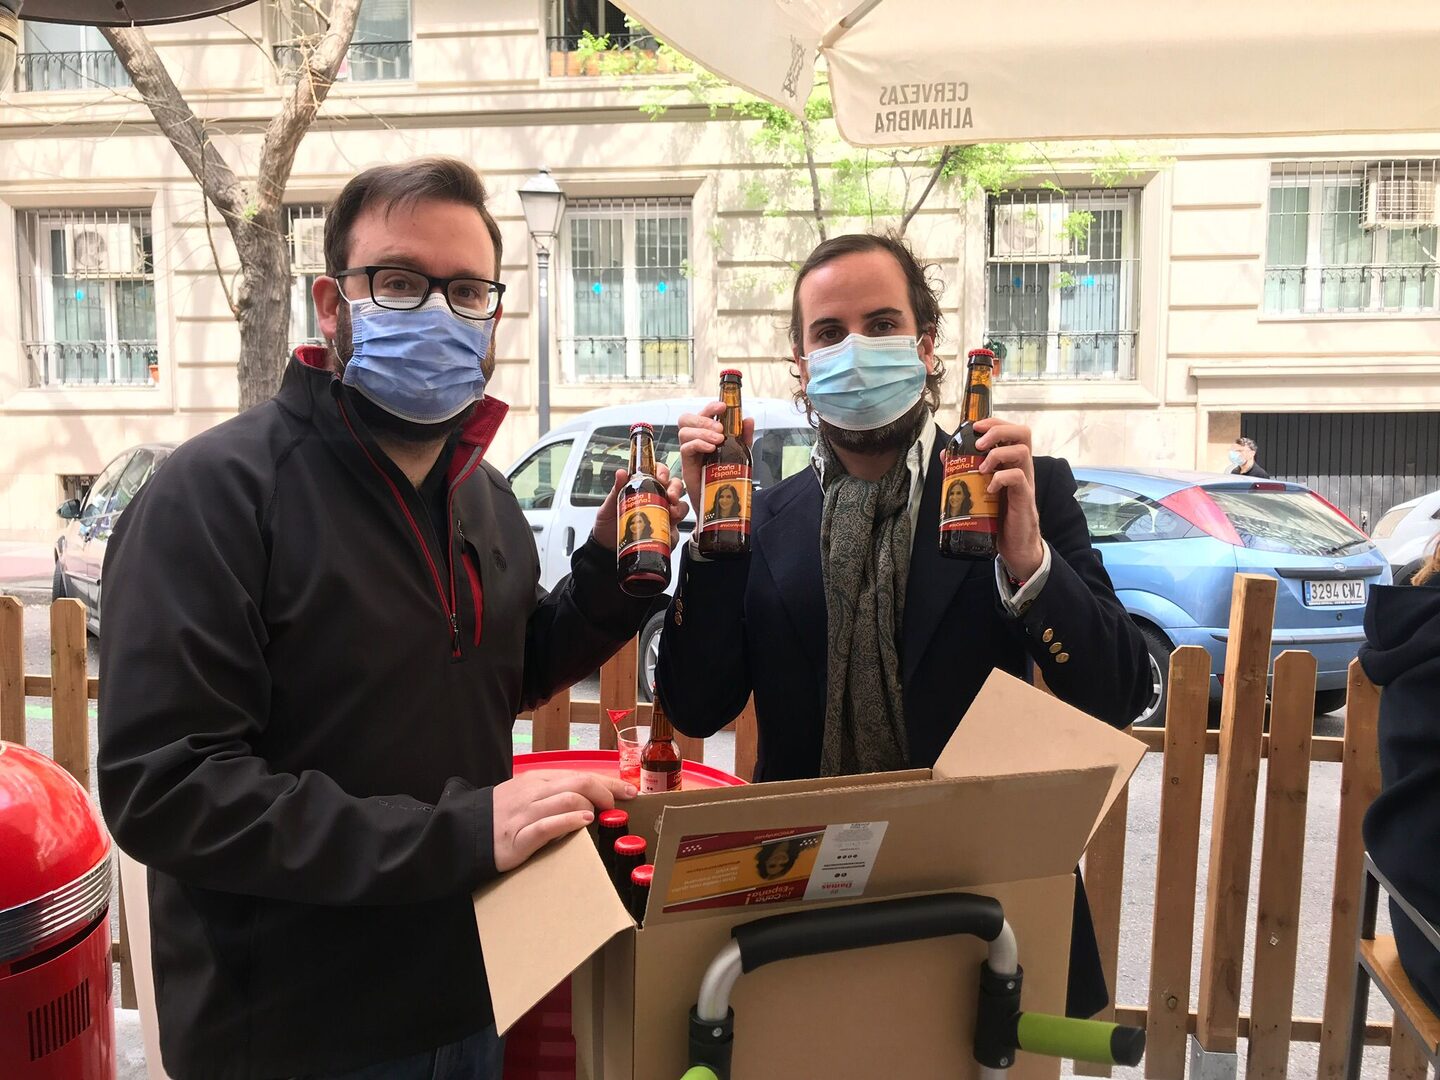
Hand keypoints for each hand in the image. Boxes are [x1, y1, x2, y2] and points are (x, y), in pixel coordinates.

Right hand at [492, 770, 636, 873]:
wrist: (463, 834)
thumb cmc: (501, 817)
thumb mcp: (526, 797)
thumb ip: (552, 796)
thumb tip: (589, 801)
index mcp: (537, 781)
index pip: (579, 775)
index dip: (608, 782)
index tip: (630, 791)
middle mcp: (533, 793)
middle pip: (578, 782)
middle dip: (606, 791)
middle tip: (621, 805)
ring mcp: (525, 814)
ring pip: (566, 798)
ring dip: (592, 804)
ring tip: (603, 815)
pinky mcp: (518, 837)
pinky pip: (547, 825)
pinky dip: (569, 821)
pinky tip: (583, 822)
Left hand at [592, 462, 688, 551]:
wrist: (606, 546)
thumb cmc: (608, 522)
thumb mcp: (610, 504)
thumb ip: (617, 488)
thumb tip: (621, 473)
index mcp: (645, 488)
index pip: (660, 474)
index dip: (664, 472)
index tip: (661, 478)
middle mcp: (657, 501)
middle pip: (675, 489)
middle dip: (676, 490)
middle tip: (670, 497)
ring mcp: (662, 518)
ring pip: (681, 509)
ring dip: (680, 509)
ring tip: (672, 514)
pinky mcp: (664, 535)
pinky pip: (675, 534)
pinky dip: (673, 534)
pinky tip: (666, 535)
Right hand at [677, 403, 754, 512]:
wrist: (718, 498)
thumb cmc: (726, 474)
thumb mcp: (740, 452)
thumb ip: (743, 436)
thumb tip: (748, 420)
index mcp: (705, 433)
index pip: (702, 413)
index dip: (710, 407)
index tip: (723, 407)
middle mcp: (694, 439)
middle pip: (686, 418)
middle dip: (703, 419)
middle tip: (720, 429)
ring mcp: (689, 451)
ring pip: (684, 431)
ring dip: (702, 432)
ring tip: (718, 441)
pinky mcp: (686, 464)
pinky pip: (685, 448)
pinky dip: (698, 444)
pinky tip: (711, 449)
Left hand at [974, 417, 1043, 580]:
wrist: (1014, 545)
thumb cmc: (999, 516)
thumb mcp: (980, 489)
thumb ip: (966, 471)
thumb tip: (945, 455)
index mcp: (1011, 462)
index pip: (1012, 431)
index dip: (995, 422)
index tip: (975, 426)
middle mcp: (1021, 468)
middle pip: (1022, 433)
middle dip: (998, 431)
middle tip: (979, 443)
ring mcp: (1025, 481)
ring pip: (1022, 452)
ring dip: (997, 454)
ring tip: (981, 467)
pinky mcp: (1024, 498)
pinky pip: (1018, 478)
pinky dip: (1001, 478)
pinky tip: (989, 487)